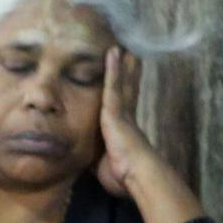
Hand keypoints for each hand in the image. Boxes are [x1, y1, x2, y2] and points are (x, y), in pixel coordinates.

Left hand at [95, 47, 158, 196]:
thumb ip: (96, 159)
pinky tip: (112, 53)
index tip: (129, 80)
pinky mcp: (117, 111)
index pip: (125, 106)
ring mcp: (122, 113)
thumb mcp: (104, 166)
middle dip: (128, 72)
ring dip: (120, 64)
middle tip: (131, 54)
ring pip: (120, 83)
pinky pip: (113, 86)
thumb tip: (84, 163)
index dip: (127, 92)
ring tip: (120, 46)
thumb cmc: (124, 176)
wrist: (139, 176)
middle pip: (126, 89)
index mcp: (124, 131)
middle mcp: (126, 118)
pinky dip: (113, 69)